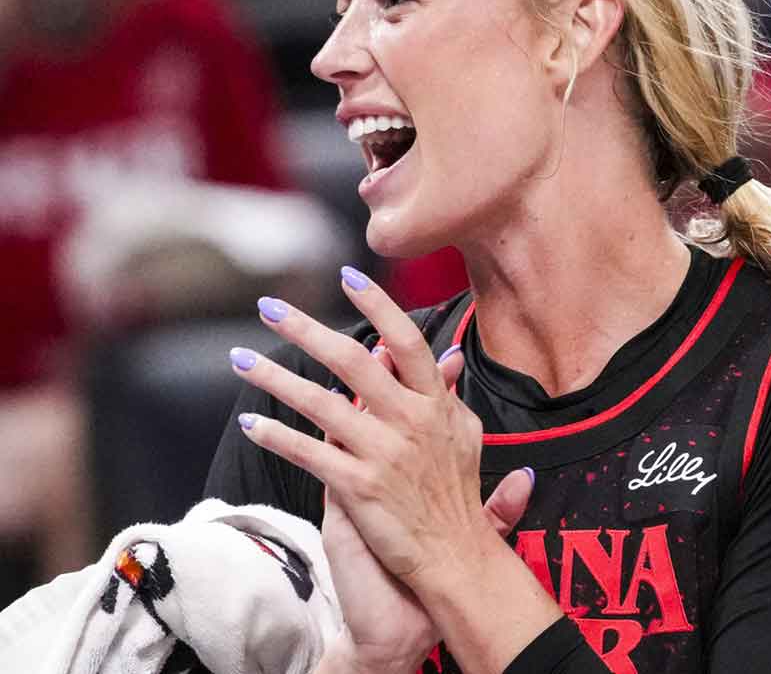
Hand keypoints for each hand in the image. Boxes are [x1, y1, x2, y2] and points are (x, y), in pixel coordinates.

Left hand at [234, 269, 563, 673]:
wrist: (456, 559)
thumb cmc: (457, 498)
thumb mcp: (466, 436)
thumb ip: (449, 395)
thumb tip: (444, 357)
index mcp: (436, 405)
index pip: (406, 342)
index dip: (378, 305)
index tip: (348, 276)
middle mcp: (410, 422)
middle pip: (353, 360)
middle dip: (307, 329)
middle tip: (270, 307)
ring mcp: (384, 453)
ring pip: (321, 403)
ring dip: (275, 378)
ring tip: (240, 360)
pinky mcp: (359, 488)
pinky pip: (309, 453)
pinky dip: (278, 436)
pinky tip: (252, 422)